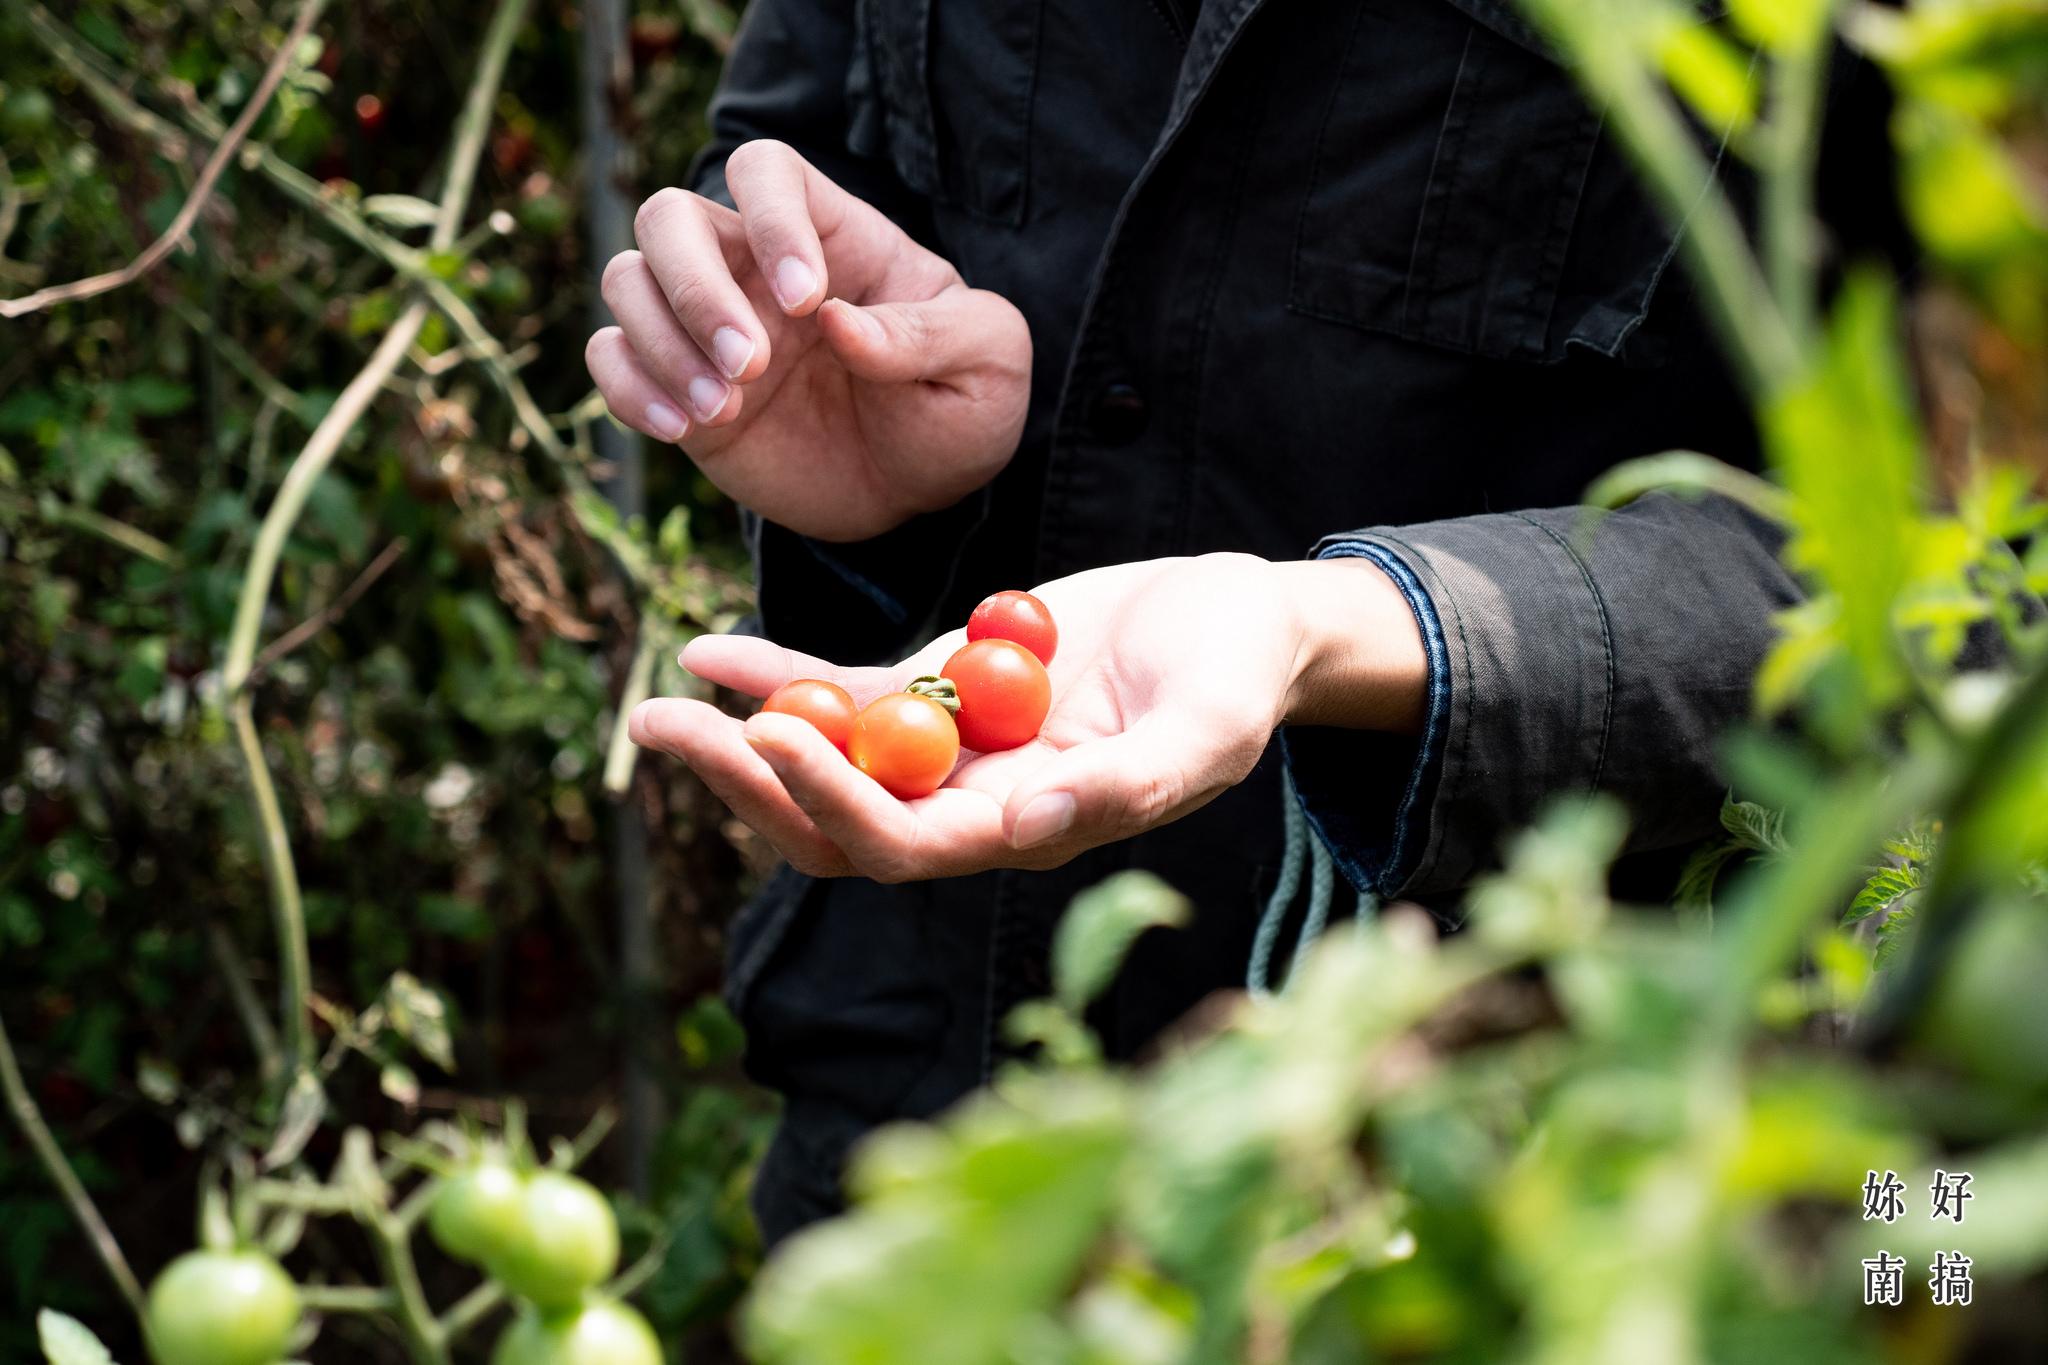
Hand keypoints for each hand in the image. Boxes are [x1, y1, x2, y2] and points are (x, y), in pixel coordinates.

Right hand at [585, 140, 1031, 541]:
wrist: (921, 492)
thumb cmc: (957, 407)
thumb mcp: (986, 363)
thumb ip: (928, 336)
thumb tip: (839, 324)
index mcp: (832, 234)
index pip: (767, 171)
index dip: (771, 218)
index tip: (809, 302)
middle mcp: (754, 267)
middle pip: (668, 216)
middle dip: (694, 287)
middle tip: (749, 363)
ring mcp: (707, 326)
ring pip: (626, 281)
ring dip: (661, 342)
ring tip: (726, 409)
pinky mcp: (678, 388)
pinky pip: (610, 359)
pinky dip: (628, 387)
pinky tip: (683, 429)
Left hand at [627, 554, 1427, 881]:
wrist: (1238, 622)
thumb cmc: (1237, 678)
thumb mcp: (1203, 729)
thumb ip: (1125, 783)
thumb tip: (1020, 833)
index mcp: (1028, 831)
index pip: (905, 844)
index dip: (831, 804)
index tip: (767, 742)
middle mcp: (973, 805)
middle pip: (837, 818)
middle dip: (749, 782)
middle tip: (665, 731)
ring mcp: (951, 748)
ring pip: (827, 762)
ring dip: (740, 738)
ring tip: (659, 706)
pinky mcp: (942, 687)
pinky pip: (846, 691)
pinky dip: (776, 673)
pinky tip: (705, 646)